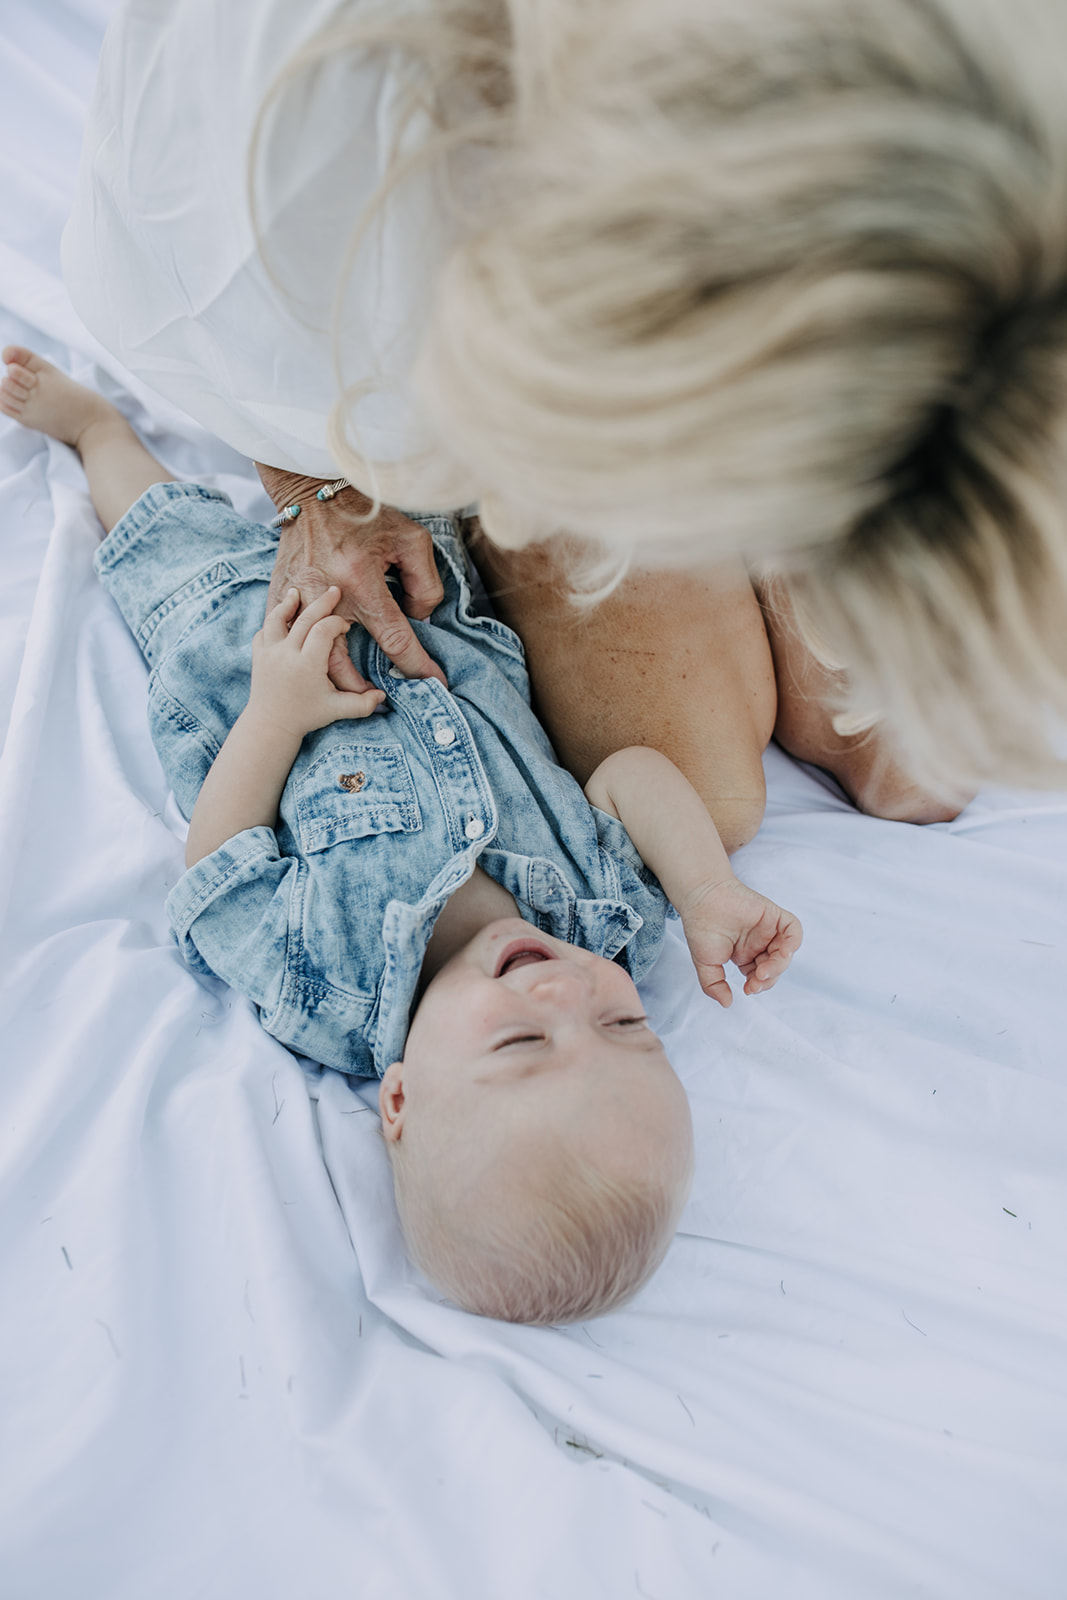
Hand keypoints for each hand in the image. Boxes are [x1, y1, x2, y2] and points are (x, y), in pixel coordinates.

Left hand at [248, 587, 384, 738]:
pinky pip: (263, 630)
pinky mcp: (257, 655)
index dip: (337, 623)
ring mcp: (269, 653)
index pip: (323, 631)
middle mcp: (286, 654)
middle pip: (304, 618)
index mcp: (307, 665)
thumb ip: (362, 704)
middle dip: (321, 603)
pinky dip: (272, 620)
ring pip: (277, 619)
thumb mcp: (337, 710)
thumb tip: (383, 696)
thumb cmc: (306, 717)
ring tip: (296, 591)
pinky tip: (282, 614)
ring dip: (288, 603)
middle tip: (334, 590)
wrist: (270, 725)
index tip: (345, 625)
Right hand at [257, 464, 445, 686]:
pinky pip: (287, 638)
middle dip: (362, 690)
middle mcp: (327, 594)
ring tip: (351, 692)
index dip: (417, 666)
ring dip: (332, 680)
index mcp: (361, 581)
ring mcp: (298, 597)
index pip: (394, 638)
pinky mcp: (282, 596)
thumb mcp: (411, 540)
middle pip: (342, 663)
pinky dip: (302, 657)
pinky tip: (315, 667)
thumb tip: (420, 618)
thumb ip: (424, 583)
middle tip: (381, 699)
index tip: (434, 683)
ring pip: (311, 657)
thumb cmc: (366, 515)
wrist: (311, 492)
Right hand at [678, 876, 801, 1006]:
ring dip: (779, 965)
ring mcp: (768, 930)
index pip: (760, 976)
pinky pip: (793, 930)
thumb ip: (714, 985)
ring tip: (764, 970)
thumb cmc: (701, 928)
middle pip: (775, 967)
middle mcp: (759, 944)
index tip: (748, 989)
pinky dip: (793, 942)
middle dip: (768, 978)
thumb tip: (728, 1003)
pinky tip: (784, 951)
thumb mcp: (705, 964)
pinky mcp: (773, 915)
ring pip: (785, 952)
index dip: (758, 985)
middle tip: (756, 981)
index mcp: (745, 955)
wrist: (701, 899)